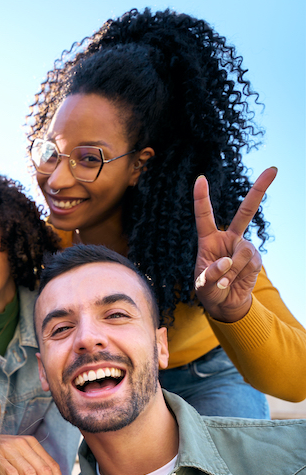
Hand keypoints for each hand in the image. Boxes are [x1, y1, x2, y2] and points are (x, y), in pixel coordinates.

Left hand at [193, 168, 276, 323]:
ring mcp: (244, 247)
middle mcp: (228, 239)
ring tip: (224, 283)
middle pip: (246, 212)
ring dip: (232, 269)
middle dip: (260, 190)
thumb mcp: (203, 285)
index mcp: (209, 240)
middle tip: (273, 169)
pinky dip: (238, 275)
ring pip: (242, 250)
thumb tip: (228, 261)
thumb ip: (211, 274)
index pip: (205, 216)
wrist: (226, 305)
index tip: (201, 179)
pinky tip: (233, 283)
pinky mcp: (255, 259)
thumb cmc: (210, 291)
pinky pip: (249, 262)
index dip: (202, 198)